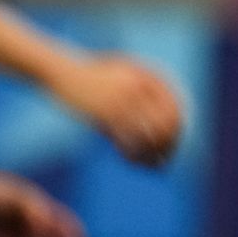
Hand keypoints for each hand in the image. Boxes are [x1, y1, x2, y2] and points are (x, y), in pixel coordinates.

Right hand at [49, 54, 183, 166]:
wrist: (60, 71)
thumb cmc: (89, 76)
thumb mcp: (120, 75)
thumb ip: (141, 89)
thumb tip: (157, 116)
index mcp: (145, 76)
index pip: (174, 106)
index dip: (177, 129)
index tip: (173, 145)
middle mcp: (138, 87)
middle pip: (166, 122)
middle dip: (169, 144)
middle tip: (164, 159)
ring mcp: (122, 99)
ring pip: (148, 134)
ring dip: (151, 153)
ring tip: (149, 165)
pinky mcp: (105, 112)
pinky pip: (127, 140)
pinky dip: (131, 153)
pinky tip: (128, 160)